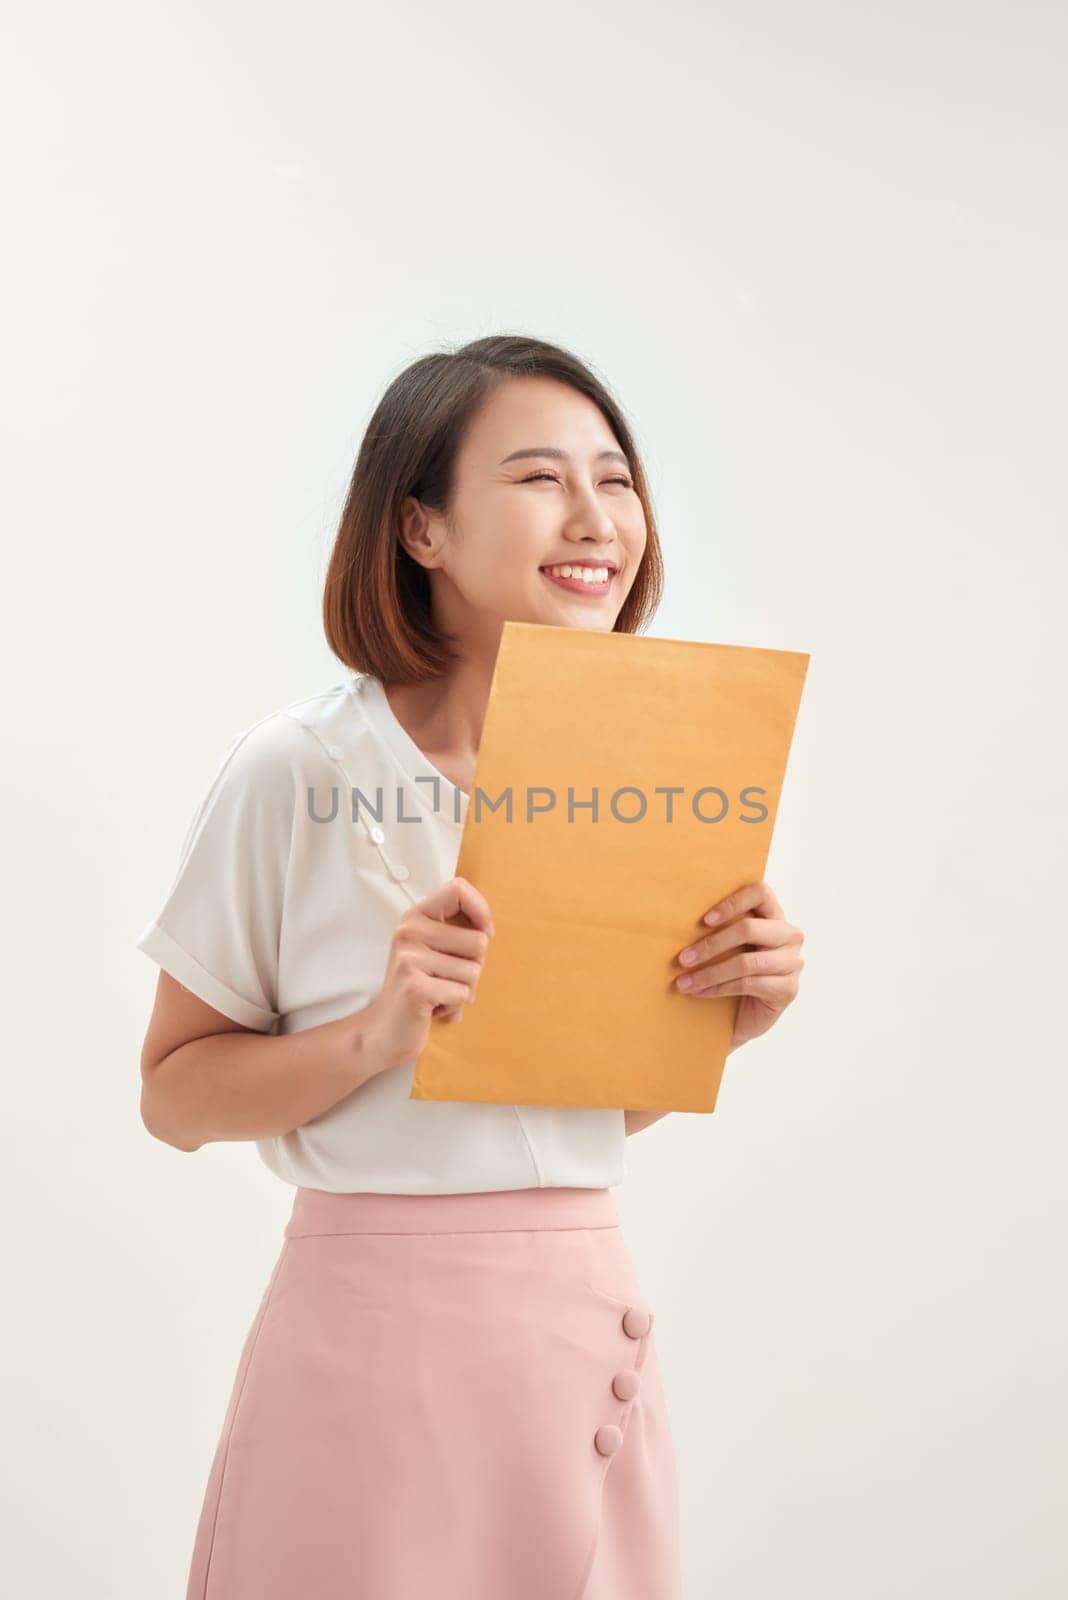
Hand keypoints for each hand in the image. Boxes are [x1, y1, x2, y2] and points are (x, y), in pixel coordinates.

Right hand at [365, 876, 494, 1072]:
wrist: (386, 1030)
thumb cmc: (422, 987)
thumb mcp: (434, 950)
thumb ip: (457, 932)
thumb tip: (488, 930)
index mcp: (415, 916)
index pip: (457, 889)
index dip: (481, 911)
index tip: (483, 933)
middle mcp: (409, 932)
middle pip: (478, 940)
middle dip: (474, 966)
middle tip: (446, 979)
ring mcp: (409, 959)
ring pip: (474, 971)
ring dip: (464, 990)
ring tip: (439, 994)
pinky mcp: (415, 988)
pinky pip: (463, 993)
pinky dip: (455, 1006)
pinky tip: (434, 1008)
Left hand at [673, 879, 803, 1050]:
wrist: (745, 1016)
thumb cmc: (731, 974)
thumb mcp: (726, 947)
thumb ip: (718, 929)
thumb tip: (678, 919)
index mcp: (774, 916)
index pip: (760, 892)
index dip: (732, 903)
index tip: (705, 920)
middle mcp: (789, 935)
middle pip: (749, 928)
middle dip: (711, 944)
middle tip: (682, 959)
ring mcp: (793, 962)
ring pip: (746, 962)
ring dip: (709, 973)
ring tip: (683, 982)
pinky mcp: (788, 988)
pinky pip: (748, 984)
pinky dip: (718, 989)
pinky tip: (699, 993)